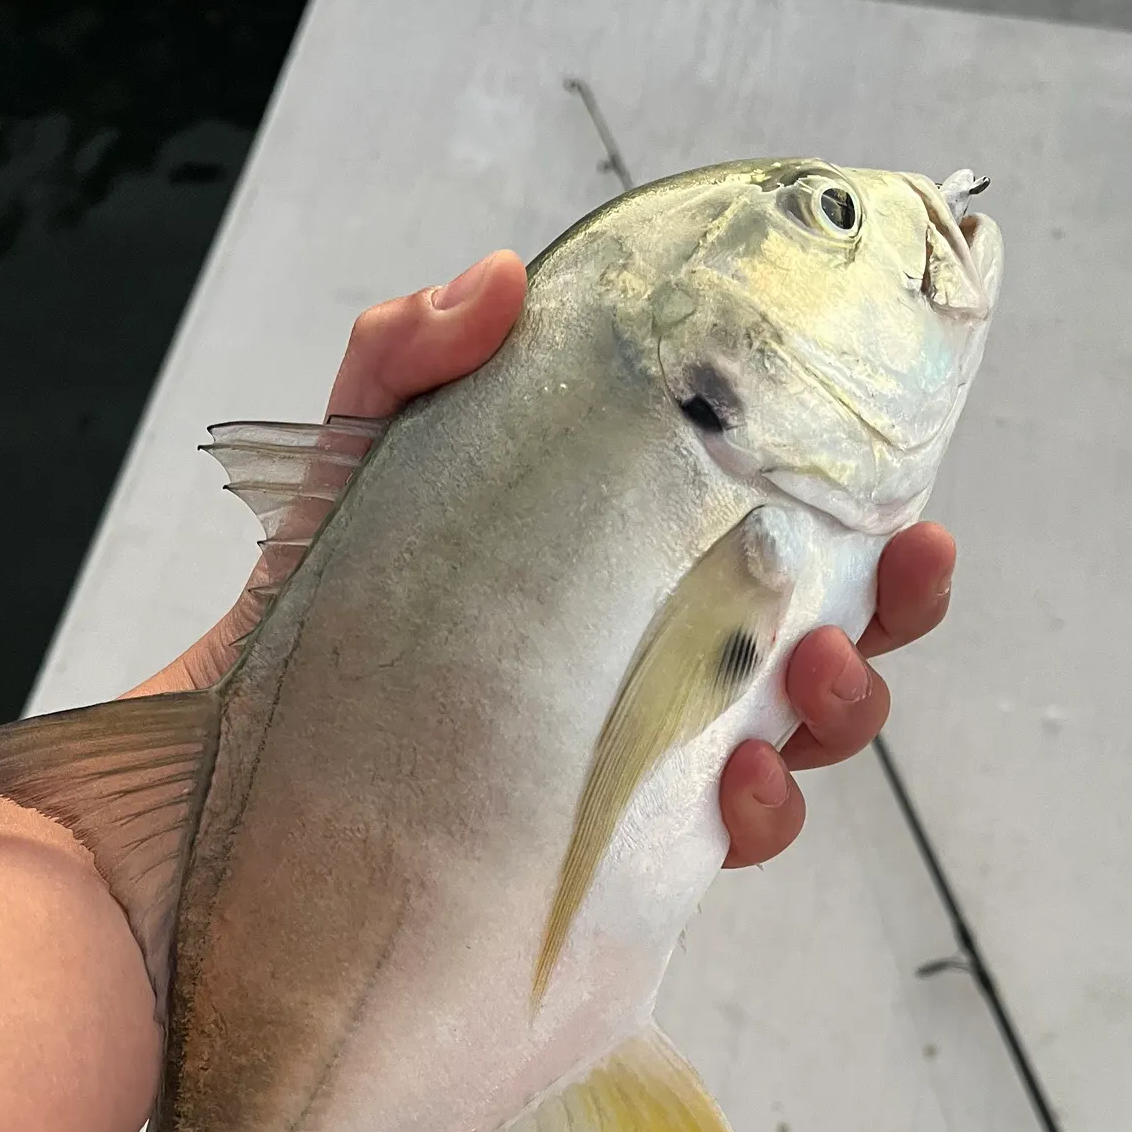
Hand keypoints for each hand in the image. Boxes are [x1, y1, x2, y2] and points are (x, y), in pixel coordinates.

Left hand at [146, 250, 955, 868]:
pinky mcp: (614, 854)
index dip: (849, 497)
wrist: (220, 798)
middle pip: (814, 628)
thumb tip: (499, 277)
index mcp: (616, 562)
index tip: (902, 462)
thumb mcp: (350, 468)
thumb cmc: (300, 621)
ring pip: (797, 736)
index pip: (757, 521)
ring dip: (849, 703)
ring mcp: (636, 760)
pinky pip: (727, 838)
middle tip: (912, 564)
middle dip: (893, 603)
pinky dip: (762, 811)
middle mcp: (642, 658)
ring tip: (822, 671)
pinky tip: (742, 781)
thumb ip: (403, 361)